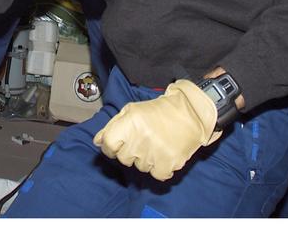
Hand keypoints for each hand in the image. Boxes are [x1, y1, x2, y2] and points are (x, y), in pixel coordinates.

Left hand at [93, 79, 220, 180]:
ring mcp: (154, 152)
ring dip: (146, 159)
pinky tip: (165, 154)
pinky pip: (156, 175)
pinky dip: (160, 168)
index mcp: (129, 122)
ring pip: (140, 167)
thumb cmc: (158, 112)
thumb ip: (112, 126)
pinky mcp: (168, 162)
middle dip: (130, 152)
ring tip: (157, 144)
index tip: (117, 145)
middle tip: (143, 140)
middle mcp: (140, 138)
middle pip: (123, 158)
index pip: (108, 144)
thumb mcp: (131, 111)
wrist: (190, 113)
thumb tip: (97, 142)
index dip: (110, 147)